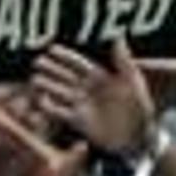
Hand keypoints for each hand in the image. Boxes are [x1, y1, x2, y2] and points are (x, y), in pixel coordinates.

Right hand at [27, 40, 153, 157]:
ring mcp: (83, 105)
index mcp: (101, 77)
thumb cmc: (140, 108)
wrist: (138, 137)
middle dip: (52, 69)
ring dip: (48, 85)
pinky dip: (50, 107)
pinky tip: (41, 101)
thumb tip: (118, 38)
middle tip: (37, 62)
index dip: (65, 56)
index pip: (79, 63)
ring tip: (35, 80)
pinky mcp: (79, 122)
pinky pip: (61, 112)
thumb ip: (123, 62)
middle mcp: (89, 90)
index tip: (51, 48)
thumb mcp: (133, 82)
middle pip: (66, 76)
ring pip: (61, 92)